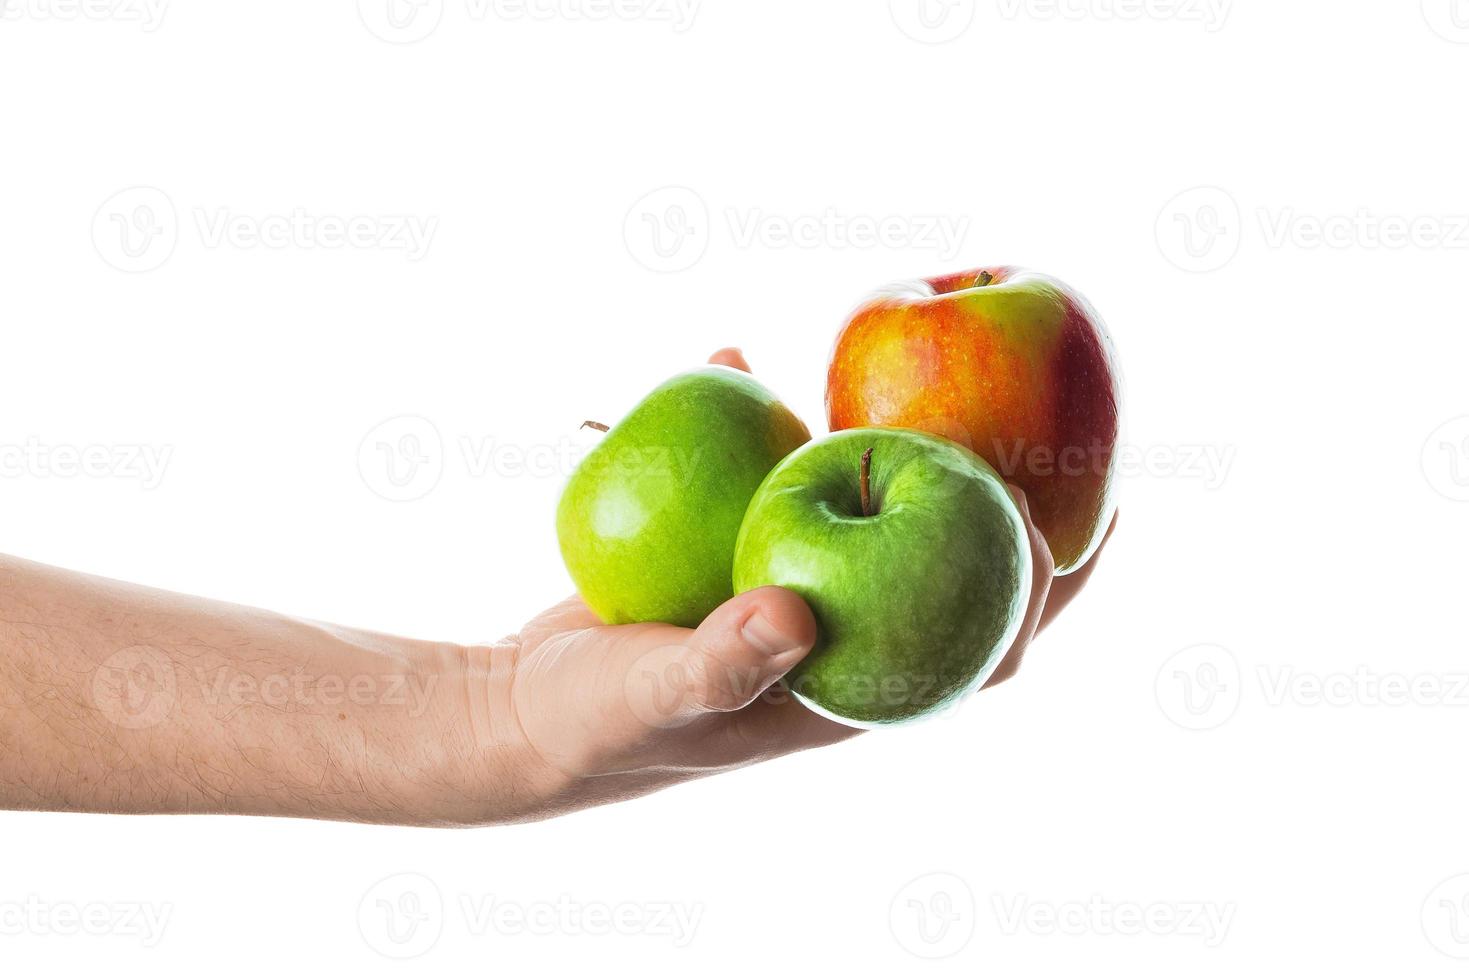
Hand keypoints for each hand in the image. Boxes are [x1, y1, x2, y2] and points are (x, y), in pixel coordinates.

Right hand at [452, 349, 1111, 823]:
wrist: (527, 710)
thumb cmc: (600, 722)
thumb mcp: (656, 696)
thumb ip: (721, 665)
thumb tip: (798, 614)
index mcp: (850, 684)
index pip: (980, 653)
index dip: (1039, 600)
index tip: (1070, 530)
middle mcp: (838, 633)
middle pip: (947, 569)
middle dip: (997, 507)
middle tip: (1036, 423)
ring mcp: (790, 587)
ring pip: (865, 510)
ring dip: (892, 448)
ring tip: (916, 374)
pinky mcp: (735, 554)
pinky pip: (772, 479)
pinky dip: (761, 422)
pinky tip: (737, 364)